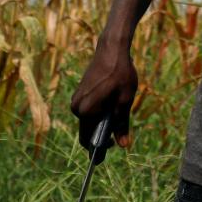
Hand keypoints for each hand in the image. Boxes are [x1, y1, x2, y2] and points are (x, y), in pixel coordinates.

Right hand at [69, 39, 137, 154]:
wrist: (111, 50)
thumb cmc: (120, 74)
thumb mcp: (125, 100)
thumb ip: (122, 125)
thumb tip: (123, 145)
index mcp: (86, 111)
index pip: (88, 140)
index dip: (99, 149)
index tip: (110, 151)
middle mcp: (76, 107)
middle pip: (87, 131)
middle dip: (101, 135)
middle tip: (118, 135)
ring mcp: (76, 100)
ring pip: (88, 121)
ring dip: (100, 122)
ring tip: (117, 112)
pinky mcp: (79, 94)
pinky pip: (88, 111)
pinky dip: (98, 113)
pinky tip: (110, 104)